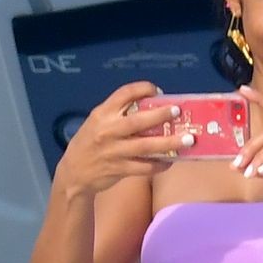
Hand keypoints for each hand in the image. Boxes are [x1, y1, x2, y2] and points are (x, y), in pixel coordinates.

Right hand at [52, 81, 192, 198]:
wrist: (74, 173)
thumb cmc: (89, 143)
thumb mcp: (97, 122)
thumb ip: (117, 113)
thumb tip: (152, 106)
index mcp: (102, 114)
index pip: (124, 94)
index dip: (143, 88)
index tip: (158, 90)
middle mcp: (108, 131)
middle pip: (139, 120)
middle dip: (161, 115)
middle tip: (178, 111)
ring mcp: (114, 151)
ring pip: (146, 146)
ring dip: (170, 143)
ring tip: (188, 140)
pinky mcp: (119, 169)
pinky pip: (145, 167)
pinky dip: (160, 164)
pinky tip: (171, 161)